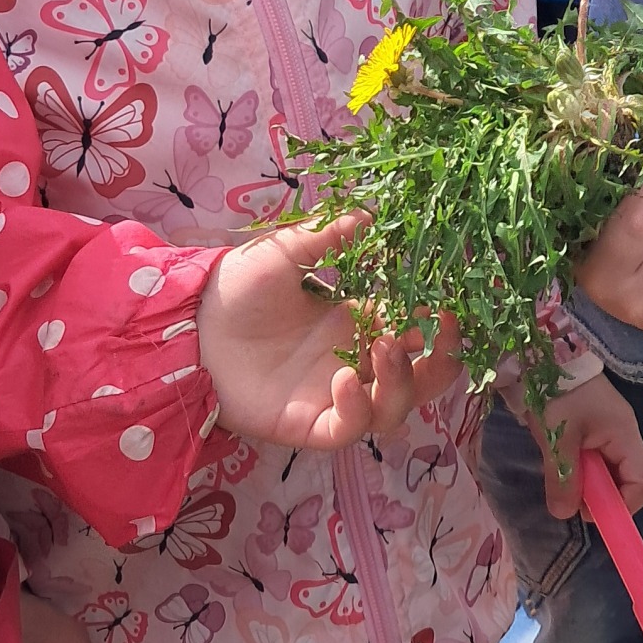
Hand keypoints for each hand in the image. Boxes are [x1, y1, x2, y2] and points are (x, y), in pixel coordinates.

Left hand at [199, 213, 463, 449]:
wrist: (189, 327)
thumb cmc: (238, 289)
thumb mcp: (287, 251)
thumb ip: (330, 234)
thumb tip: (373, 212)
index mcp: (360, 321)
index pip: (418, 328)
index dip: (440, 319)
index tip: (452, 299)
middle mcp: (356, 361)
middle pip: (422, 378)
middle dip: (443, 360)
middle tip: (444, 331)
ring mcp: (334, 396)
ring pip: (394, 409)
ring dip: (403, 382)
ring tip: (384, 348)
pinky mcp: (307, 423)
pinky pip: (349, 430)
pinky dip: (358, 410)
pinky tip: (343, 380)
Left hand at [523, 374, 642, 519]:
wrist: (542, 355)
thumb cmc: (558, 393)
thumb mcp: (558, 438)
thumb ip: (563, 478)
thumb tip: (565, 515)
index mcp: (625, 435)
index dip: (622, 505)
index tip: (590, 510)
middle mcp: (623, 435)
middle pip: (627, 480)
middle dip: (600, 495)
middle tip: (570, 493)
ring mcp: (609, 431)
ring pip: (608, 471)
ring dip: (585, 481)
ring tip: (560, 471)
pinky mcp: (593, 428)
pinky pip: (594, 459)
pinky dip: (578, 468)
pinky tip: (559, 459)